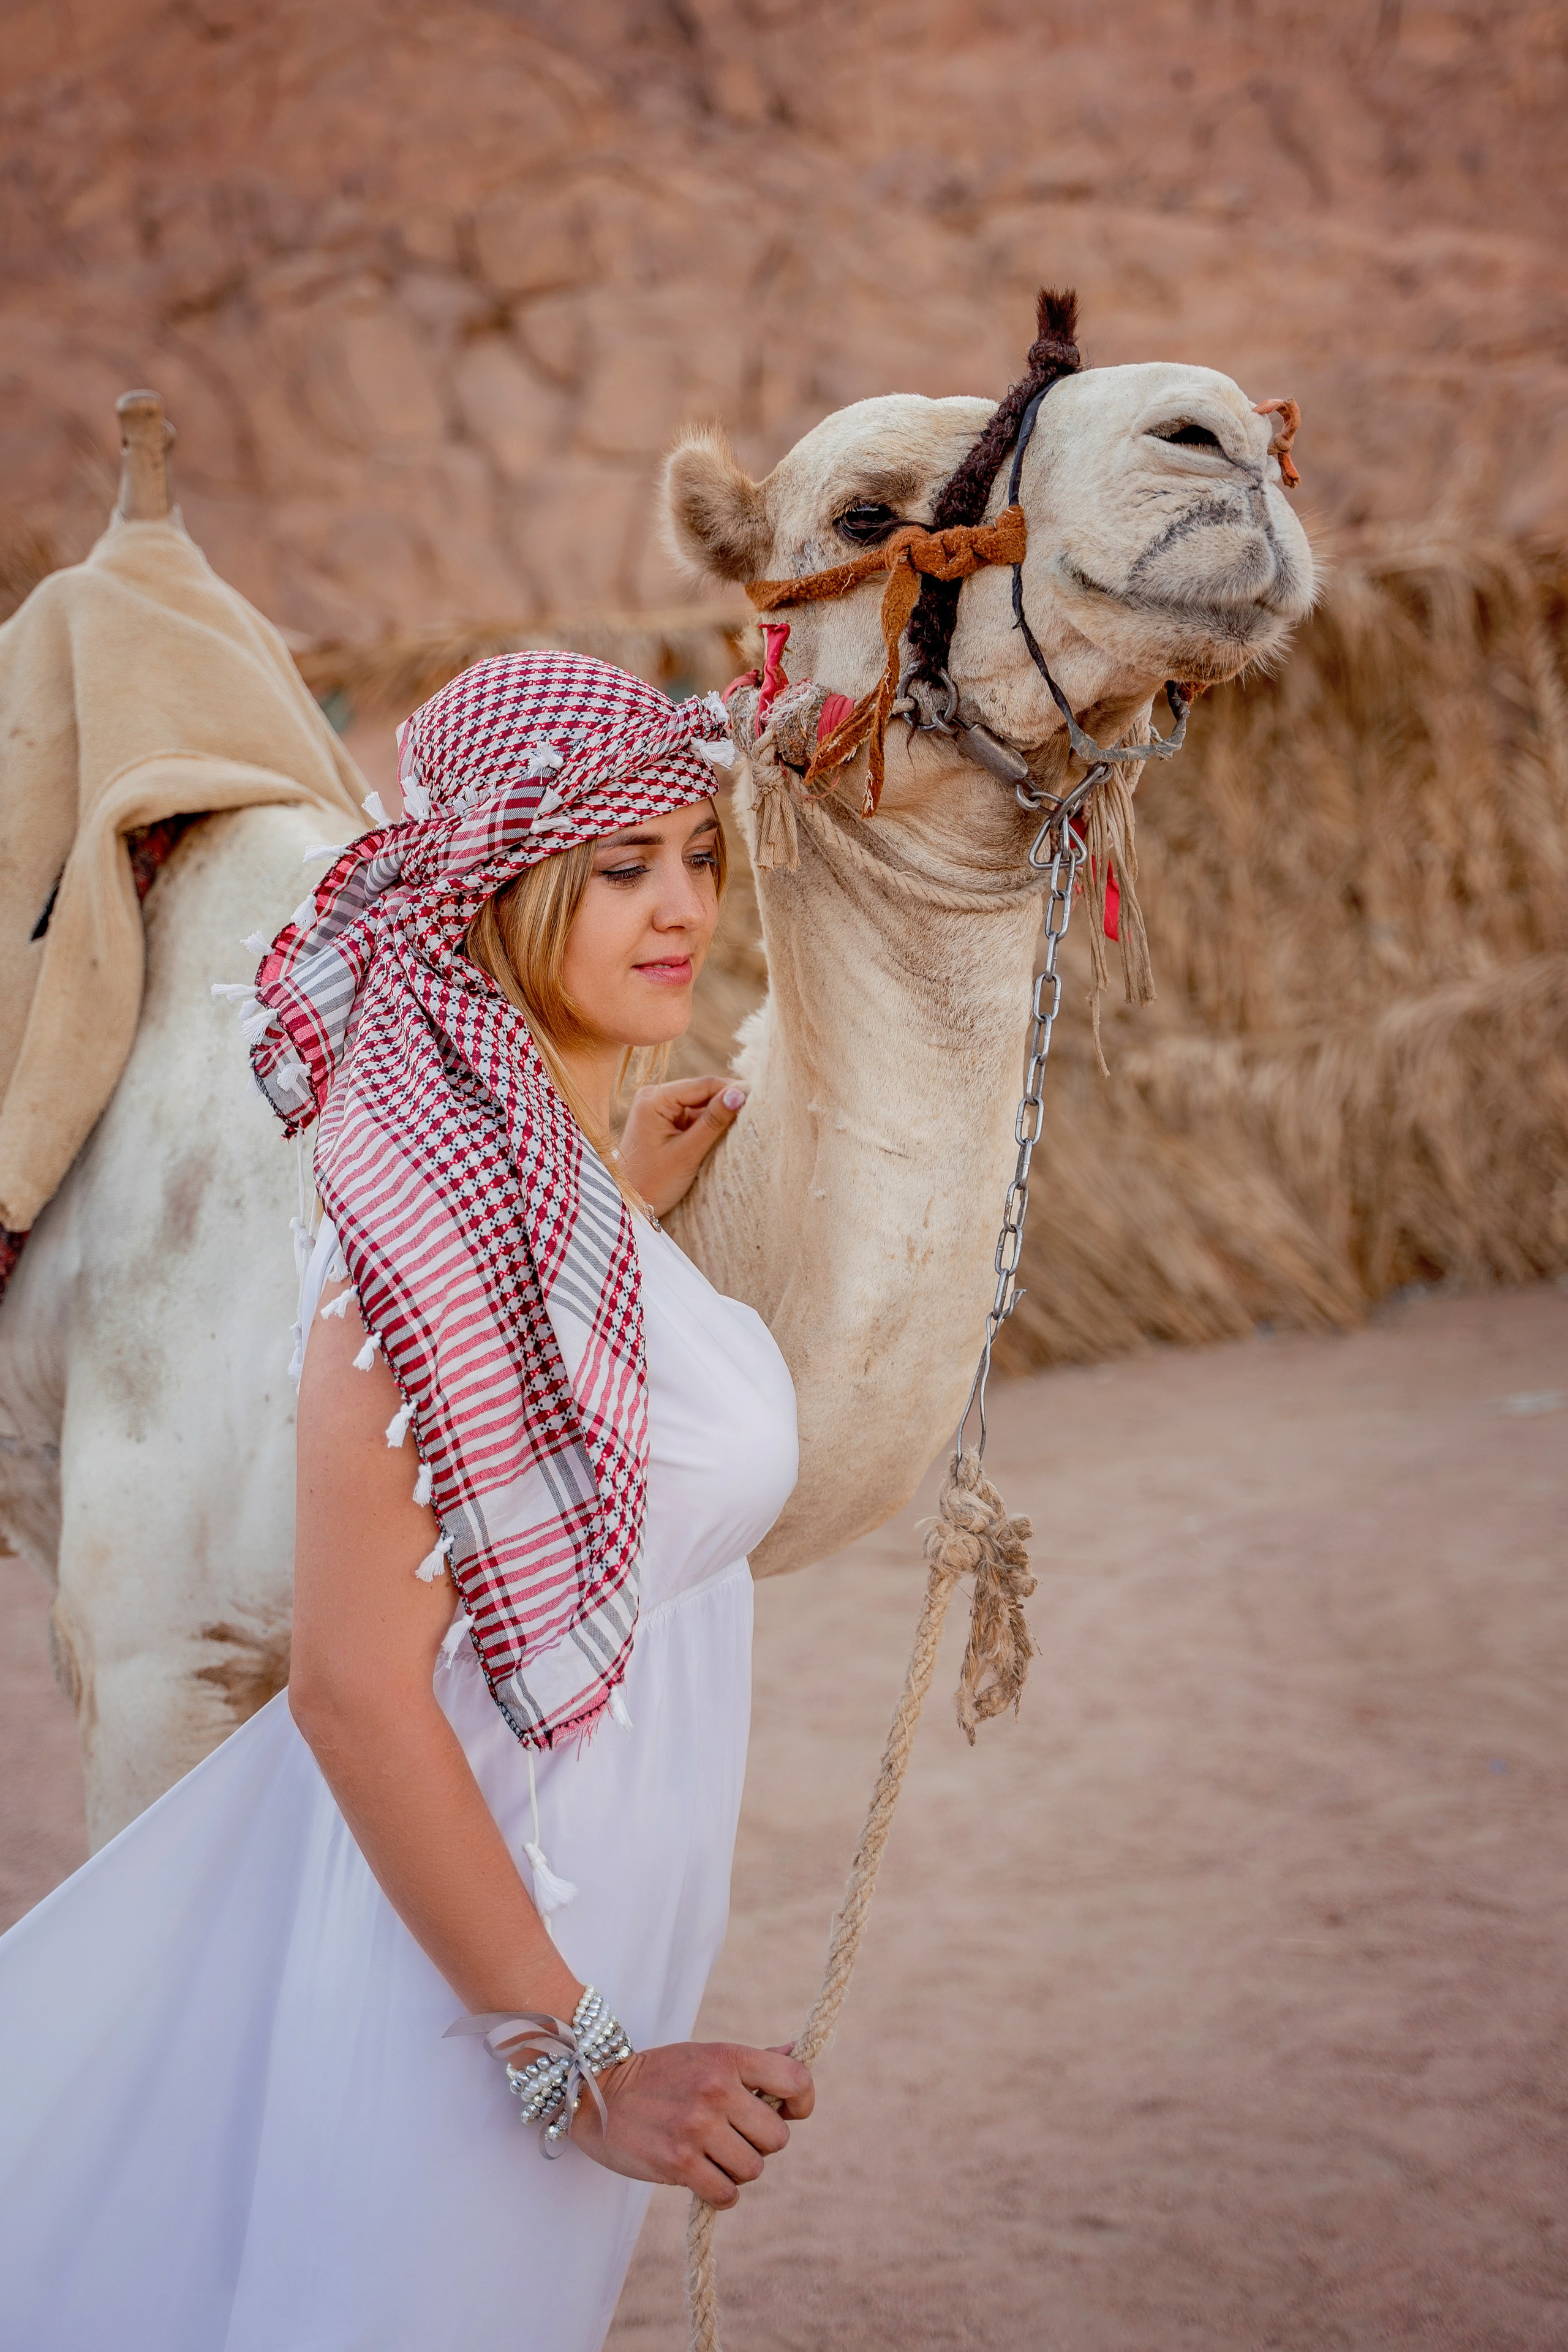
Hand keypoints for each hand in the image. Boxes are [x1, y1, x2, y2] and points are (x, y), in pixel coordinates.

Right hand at [572, 2039, 813, 2206]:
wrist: (598, 2092)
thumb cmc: (660, 2076)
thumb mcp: (706, 2056)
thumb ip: (754, 2062)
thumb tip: (797, 2053)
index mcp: (728, 2058)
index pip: (796, 2079)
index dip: (801, 2102)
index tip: (787, 2111)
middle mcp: (716, 2090)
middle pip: (777, 2137)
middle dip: (760, 2143)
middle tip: (733, 2136)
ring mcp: (697, 2127)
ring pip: (754, 2169)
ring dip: (737, 2169)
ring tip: (712, 2155)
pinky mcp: (679, 2163)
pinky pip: (727, 2194)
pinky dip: (720, 2192)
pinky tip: (702, 2176)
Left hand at [618, 1077, 746, 1214]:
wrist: (628, 1205)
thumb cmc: (653, 1183)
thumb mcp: (687, 1153)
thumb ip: (714, 1122)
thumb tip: (740, 1092)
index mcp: (654, 1099)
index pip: (703, 1085)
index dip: (733, 1090)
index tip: (761, 1099)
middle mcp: (655, 1097)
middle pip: (703, 1091)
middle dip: (727, 1102)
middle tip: (758, 1113)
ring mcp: (659, 1108)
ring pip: (701, 1104)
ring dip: (720, 1115)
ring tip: (744, 1127)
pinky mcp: (664, 1122)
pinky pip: (694, 1117)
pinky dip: (710, 1125)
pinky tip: (725, 1136)